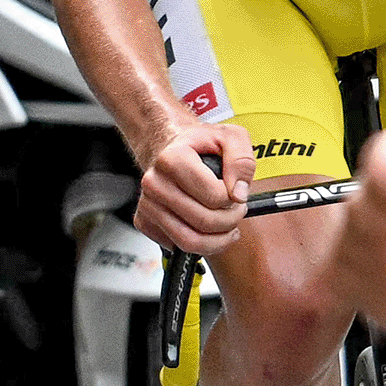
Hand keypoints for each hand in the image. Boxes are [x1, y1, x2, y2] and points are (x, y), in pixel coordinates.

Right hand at [134, 115, 255, 256]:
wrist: (170, 149)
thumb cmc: (199, 145)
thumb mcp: (231, 138)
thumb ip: (241, 161)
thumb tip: (239, 194)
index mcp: (172, 159)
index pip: (214, 197)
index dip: (234, 200)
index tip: (235, 193)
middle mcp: (155, 183)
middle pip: (204, 222)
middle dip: (230, 221)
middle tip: (236, 210)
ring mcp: (147, 204)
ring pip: (190, 242)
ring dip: (217, 239)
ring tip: (225, 223)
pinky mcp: (144, 222)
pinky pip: (177, 247)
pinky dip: (199, 244)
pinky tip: (205, 227)